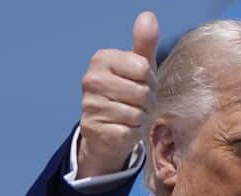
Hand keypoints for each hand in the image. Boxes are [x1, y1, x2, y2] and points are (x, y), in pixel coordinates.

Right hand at [76, 11, 158, 178]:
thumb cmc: (127, 94)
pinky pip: (129, 132)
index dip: (150, 81)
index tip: (141, 85)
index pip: (143, 68)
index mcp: (101, 59)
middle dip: (147, 102)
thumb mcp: (138, 68)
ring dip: (140, 119)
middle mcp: (91, 80)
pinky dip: (132, 134)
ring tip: (129, 117)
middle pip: (142, 93)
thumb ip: (144, 44)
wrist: (107, 131)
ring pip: (137, 114)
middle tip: (137, 104)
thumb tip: (148, 16)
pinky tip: (123, 130)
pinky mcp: (94, 130)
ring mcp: (90, 106)